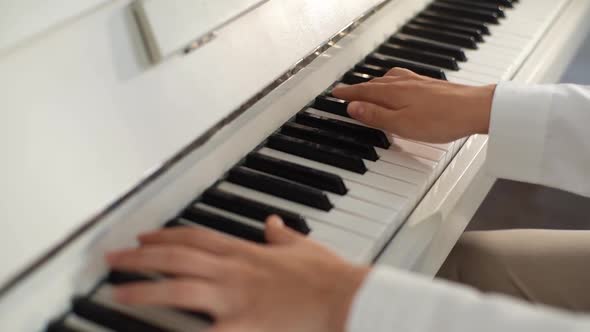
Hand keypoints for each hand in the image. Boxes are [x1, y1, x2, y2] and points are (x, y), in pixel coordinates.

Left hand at [106, 216, 369, 331]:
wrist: (344, 298)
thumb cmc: (327, 276)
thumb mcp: (303, 247)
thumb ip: (282, 236)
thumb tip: (273, 223)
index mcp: (247, 252)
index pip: (196, 238)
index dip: (166, 236)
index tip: (145, 237)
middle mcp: (233, 271)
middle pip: (177, 257)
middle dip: (141, 256)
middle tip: (113, 258)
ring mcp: (234, 298)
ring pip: (178, 287)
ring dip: (144, 286)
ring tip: (117, 289)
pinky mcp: (242, 326)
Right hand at [332, 68, 495, 142]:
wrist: (475, 109)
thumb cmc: (441, 119)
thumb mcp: (401, 124)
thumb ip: (376, 115)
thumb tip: (353, 107)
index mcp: (392, 93)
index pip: (363, 92)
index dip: (348, 94)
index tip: (335, 94)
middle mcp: (403, 84)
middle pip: (374, 84)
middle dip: (358, 89)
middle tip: (346, 92)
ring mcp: (417, 83)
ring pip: (388, 80)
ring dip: (374, 84)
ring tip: (368, 88)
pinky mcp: (429, 85)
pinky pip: (402, 80)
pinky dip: (390, 82)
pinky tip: (398, 86)